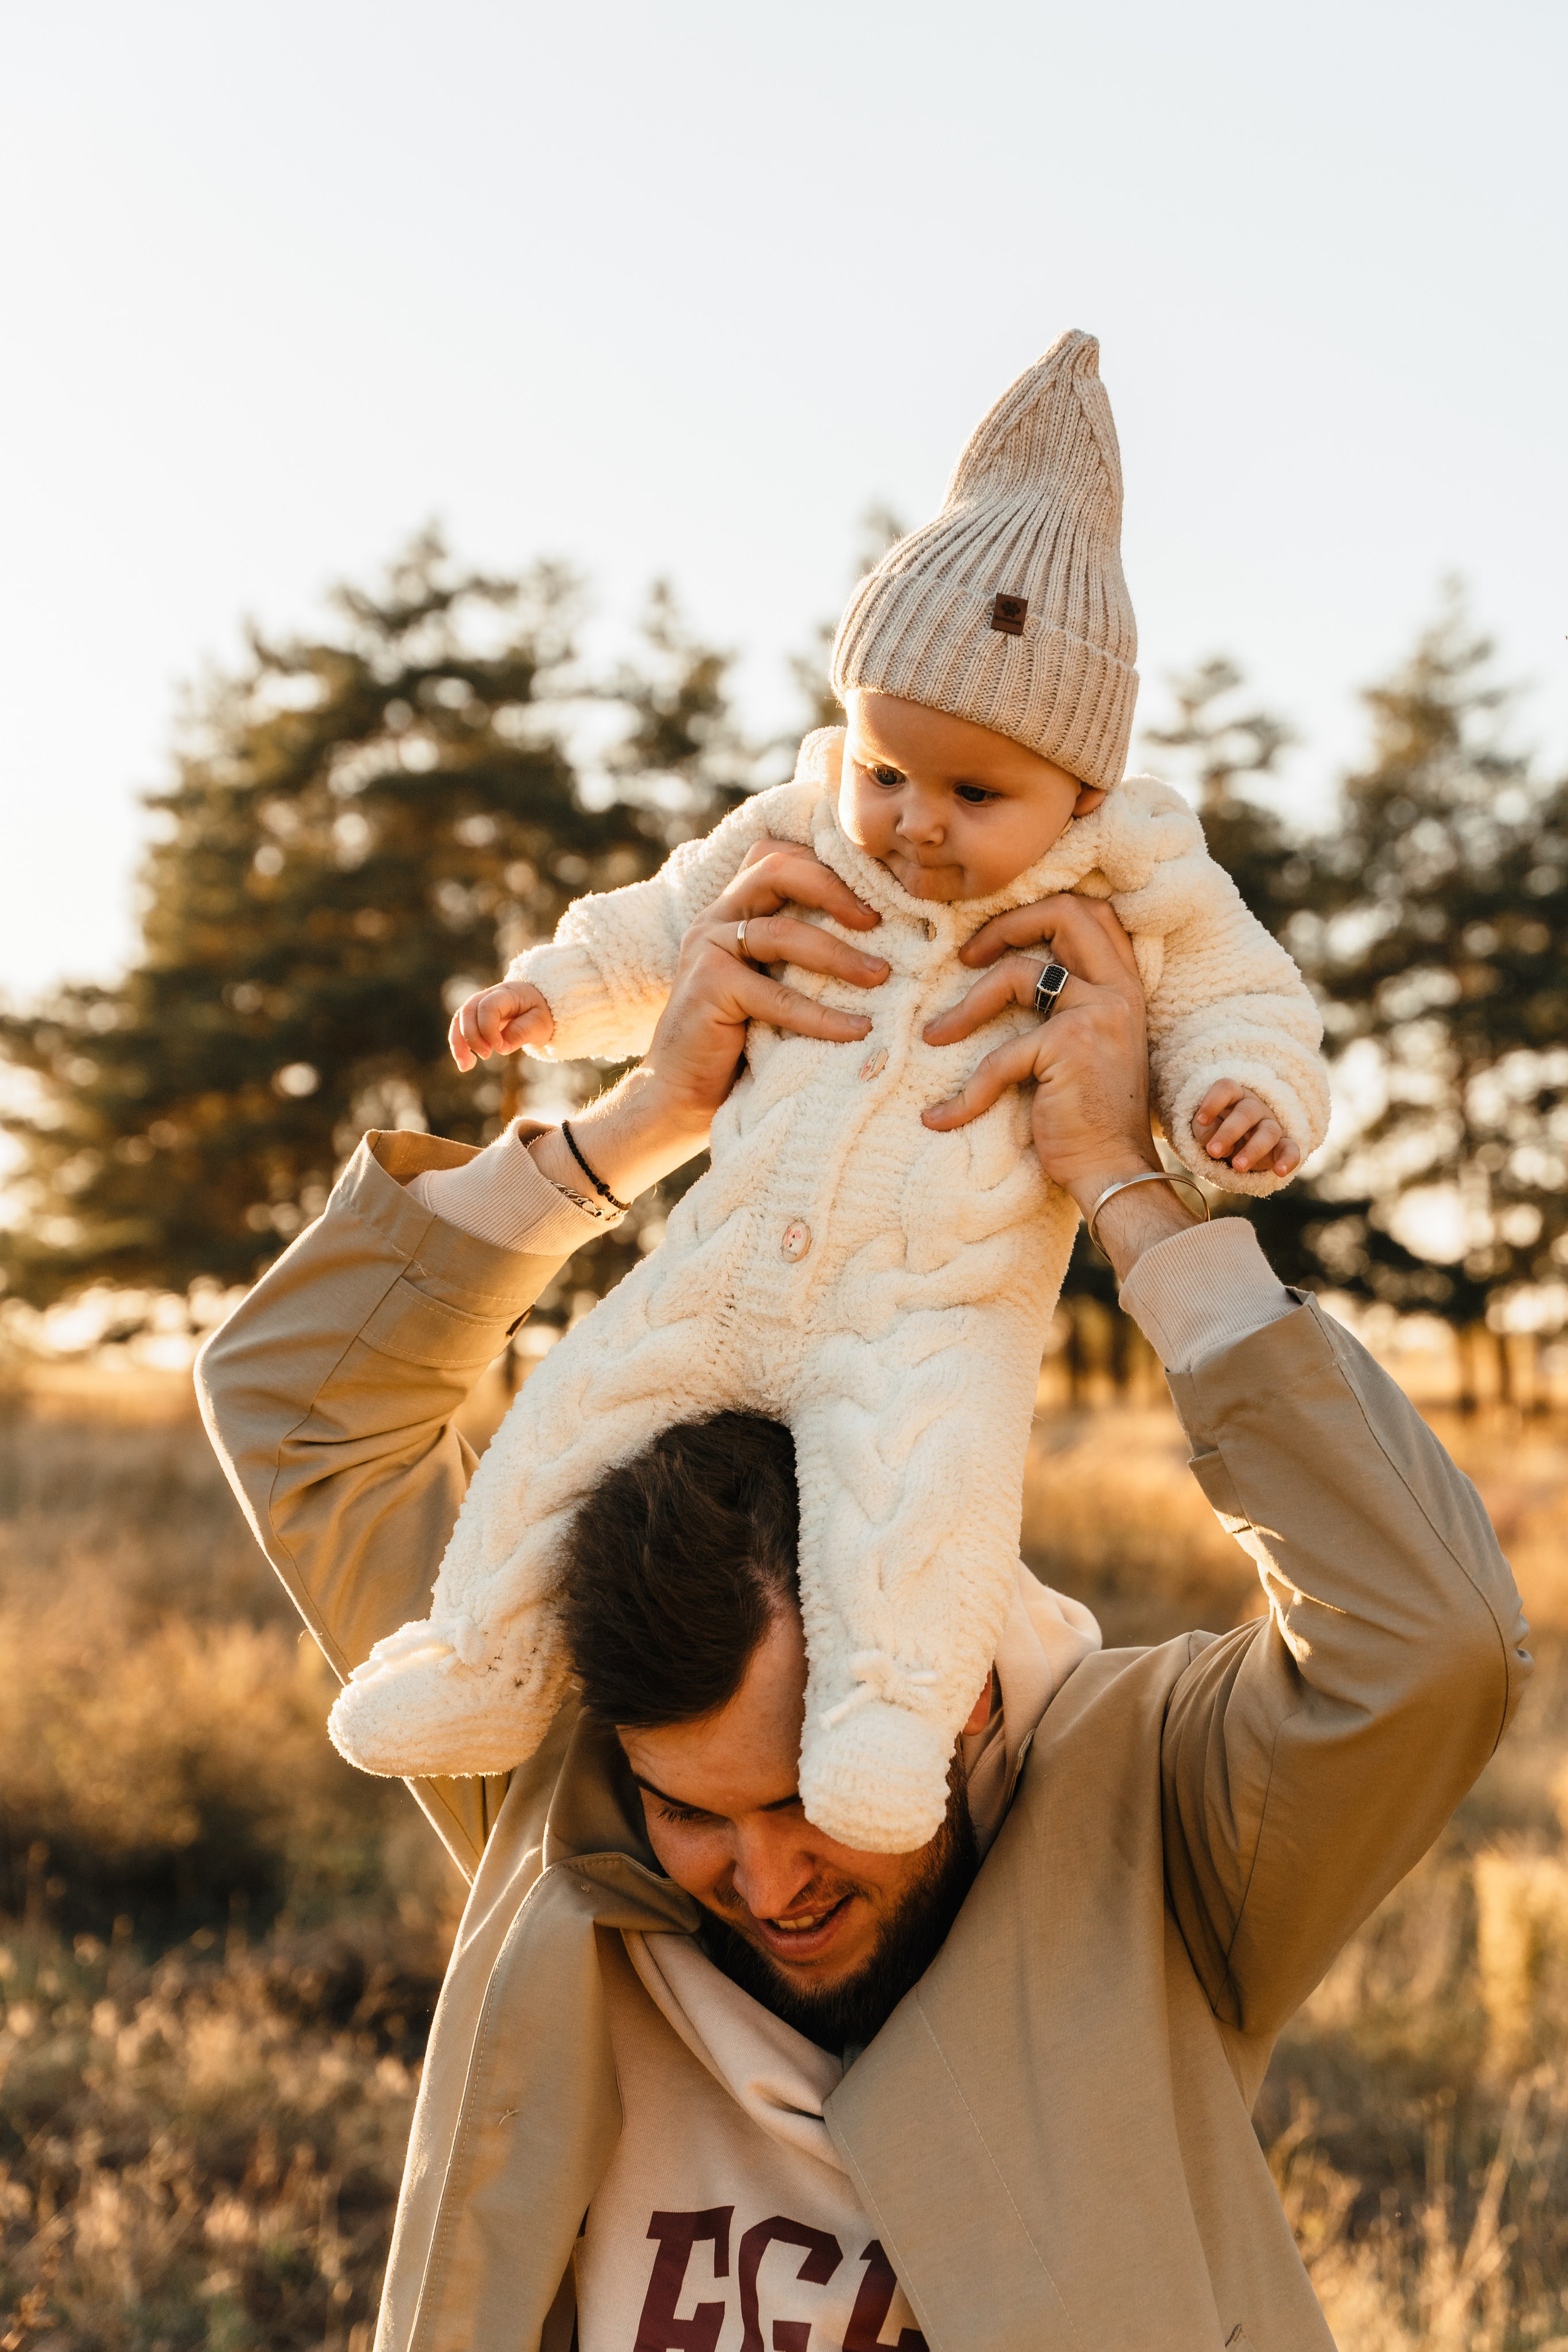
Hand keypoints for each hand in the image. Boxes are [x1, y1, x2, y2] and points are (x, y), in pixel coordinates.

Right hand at [449, 981, 553, 1071]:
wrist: (538, 1004)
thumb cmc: (540, 1013)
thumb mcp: (540, 1023)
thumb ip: (521, 1033)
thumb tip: (501, 1049)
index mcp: (507, 993)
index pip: (488, 1006)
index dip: (488, 1029)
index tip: (499, 1048)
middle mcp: (488, 995)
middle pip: (468, 1011)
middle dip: (472, 1036)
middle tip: (487, 1056)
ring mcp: (479, 1004)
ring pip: (459, 1019)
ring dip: (458, 1043)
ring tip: (466, 1067)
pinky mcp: (475, 1016)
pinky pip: (459, 1028)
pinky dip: (459, 1046)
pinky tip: (465, 1064)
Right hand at [533, 841, 887, 1207]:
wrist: (679, 1094)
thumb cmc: (739, 1040)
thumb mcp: (772, 981)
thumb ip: (802, 951)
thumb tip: (885, 937)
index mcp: (732, 908)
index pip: (777, 855)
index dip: (827, 862)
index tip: (876, 890)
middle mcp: (715, 918)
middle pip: (776, 869)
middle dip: (834, 888)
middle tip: (880, 920)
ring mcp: (707, 950)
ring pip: (782, 932)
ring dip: (840, 954)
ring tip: (882, 977)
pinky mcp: (709, 989)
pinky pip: (776, 996)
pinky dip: (822, 1015)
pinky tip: (857, 1030)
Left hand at [921, 894, 1198, 1278]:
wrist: (1114, 1171)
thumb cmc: (1093, 1117)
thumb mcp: (1090, 1046)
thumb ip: (1067, 1005)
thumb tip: (1006, 975)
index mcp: (1123, 985)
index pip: (1091, 913)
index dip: (1037, 911)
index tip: (994, 941)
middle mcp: (1117, 990)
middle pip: (1066, 912)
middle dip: (1006, 925)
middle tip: (965, 956)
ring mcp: (1097, 1014)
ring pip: (1019, 974)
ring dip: (967, 1005)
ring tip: (935, 1035)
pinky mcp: (1069, 1048)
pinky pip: (1001, 1055)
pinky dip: (965, 1092)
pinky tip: (940, 1118)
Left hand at [1193, 1081, 1300, 1177]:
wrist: (1234, 1142)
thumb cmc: (1215, 1129)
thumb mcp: (1203, 1129)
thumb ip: (1207, 1133)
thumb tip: (1223, 1149)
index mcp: (1233, 1096)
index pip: (1227, 1088)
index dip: (1213, 1102)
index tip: (1201, 1120)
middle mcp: (1254, 1107)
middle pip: (1246, 1112)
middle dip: (1229, 1132)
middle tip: (1213, 1151)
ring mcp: (1270, 1124)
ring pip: (1268, 1131)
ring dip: (1253, 1150)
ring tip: (1238, 1167)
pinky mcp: (1282, 1145)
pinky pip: (1291, 1149)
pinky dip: (1288, 1160)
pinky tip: (1280, 1171)